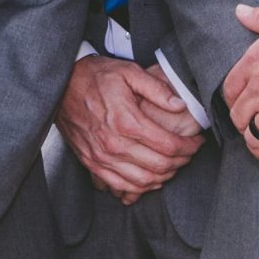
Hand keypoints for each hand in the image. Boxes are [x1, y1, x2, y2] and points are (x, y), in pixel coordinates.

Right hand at [55, 55, 203, 203]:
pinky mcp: (92, 163)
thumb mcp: (129, 72)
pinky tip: (150, 177)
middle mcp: (114, 143)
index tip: (197, 142)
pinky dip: (140, 186)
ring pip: (143, 181)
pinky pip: (121, 185)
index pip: (169, 145)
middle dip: (181, 162)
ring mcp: (101, 157)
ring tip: (173, 164)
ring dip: (164, 177)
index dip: (189, 147)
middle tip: (189, 153)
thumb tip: (179, 105)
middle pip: (160, 166)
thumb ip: (157, 89)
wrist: (61, 86)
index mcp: (127, 121)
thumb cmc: (96, 77)